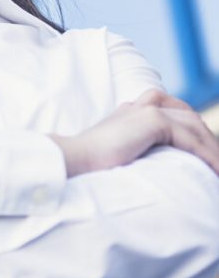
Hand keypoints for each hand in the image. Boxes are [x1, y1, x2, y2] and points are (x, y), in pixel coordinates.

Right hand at [52, 89, 218, 176]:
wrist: (73, 158)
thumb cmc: (86, 163)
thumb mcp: (112, 150)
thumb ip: (129, 148)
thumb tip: (137, 164)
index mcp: (131, 111)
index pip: (172, 111)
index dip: (191, 128)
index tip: (204, 150)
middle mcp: (141, 106)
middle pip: (189, 118)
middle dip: (208, 140)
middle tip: (216, 162)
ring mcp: (148, 110)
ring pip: (195, 127)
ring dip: (211, 150)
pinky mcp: (153, 120)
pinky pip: (191, 139)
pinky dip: (207, 156)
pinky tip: (214, 170)